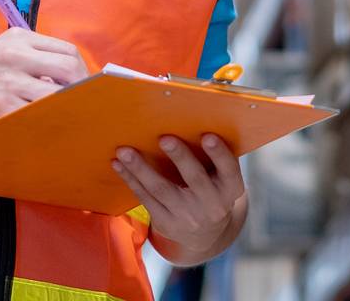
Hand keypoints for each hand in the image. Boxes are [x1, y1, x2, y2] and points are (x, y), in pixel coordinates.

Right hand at [0, 28, 88, 132]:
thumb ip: (29, 54)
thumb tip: (62, 74)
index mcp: (18, 39)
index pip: (65, 50)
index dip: (81, 69)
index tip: (85, 83)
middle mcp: (16, 56)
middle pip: (68, 69)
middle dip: (81, 87)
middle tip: (83, 102)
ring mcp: (9, 83)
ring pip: (55, 95)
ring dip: (65, 107)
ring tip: (68, 117)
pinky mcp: (0, 108)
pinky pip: (34, 117)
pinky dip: (45, 122)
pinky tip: (47, 127)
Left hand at [111, 133, 245, 262]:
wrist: (204, 233)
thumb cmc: (211, 188)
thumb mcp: (221, 177)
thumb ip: (212, 155)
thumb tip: (186, 116)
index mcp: (230, 188)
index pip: (229, 169)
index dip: (219, 154)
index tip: (208, 136)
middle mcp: (212, 205)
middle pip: (195, 179)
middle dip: (180, 157)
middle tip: (164, 138)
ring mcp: (188, 216)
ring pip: (162, 189)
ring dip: (141, 168)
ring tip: (125, 150)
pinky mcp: (166, 223)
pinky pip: (145, 198)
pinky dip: (131, 179)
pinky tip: (118, 164)